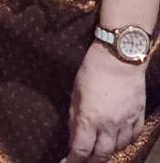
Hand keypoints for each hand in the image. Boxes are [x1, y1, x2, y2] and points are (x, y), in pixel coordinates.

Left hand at [64, 43, 147, 161]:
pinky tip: (118, 139)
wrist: (119, 59)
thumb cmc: (91, 72)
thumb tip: (73, 136)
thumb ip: (74, 117)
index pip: (81, 149)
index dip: (72, 160)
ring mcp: (126, 122)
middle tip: (84, 160)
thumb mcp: (75, 93)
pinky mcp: (138, 116)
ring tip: (100, 149)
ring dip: (108, 151)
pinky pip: (134, 136)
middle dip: (92, 160)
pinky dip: (125, 141)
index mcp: (89, 119)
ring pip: (119, 147)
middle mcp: (109, 125)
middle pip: (102, 154)